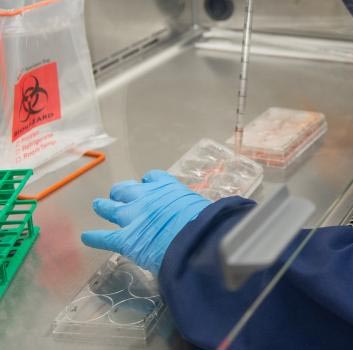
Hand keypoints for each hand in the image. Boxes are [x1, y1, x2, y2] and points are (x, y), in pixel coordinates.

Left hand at [81, 170, 210, 274]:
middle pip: (126, 190)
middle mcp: (145, 197)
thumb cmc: (203, 220)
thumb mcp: (199, 205)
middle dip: (121, 192)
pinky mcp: (124, 238)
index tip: (146, 186)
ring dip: (104, 207)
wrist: (193, 238)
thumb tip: (196, 212)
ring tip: (98, 205)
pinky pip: (105, 237)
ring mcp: (132, 217)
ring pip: (112, 208)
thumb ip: (189, 206)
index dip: (147, 183)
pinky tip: (86, 237)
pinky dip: (94, 237)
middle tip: (118, 195)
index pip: (152, 178)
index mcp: (166, 187)